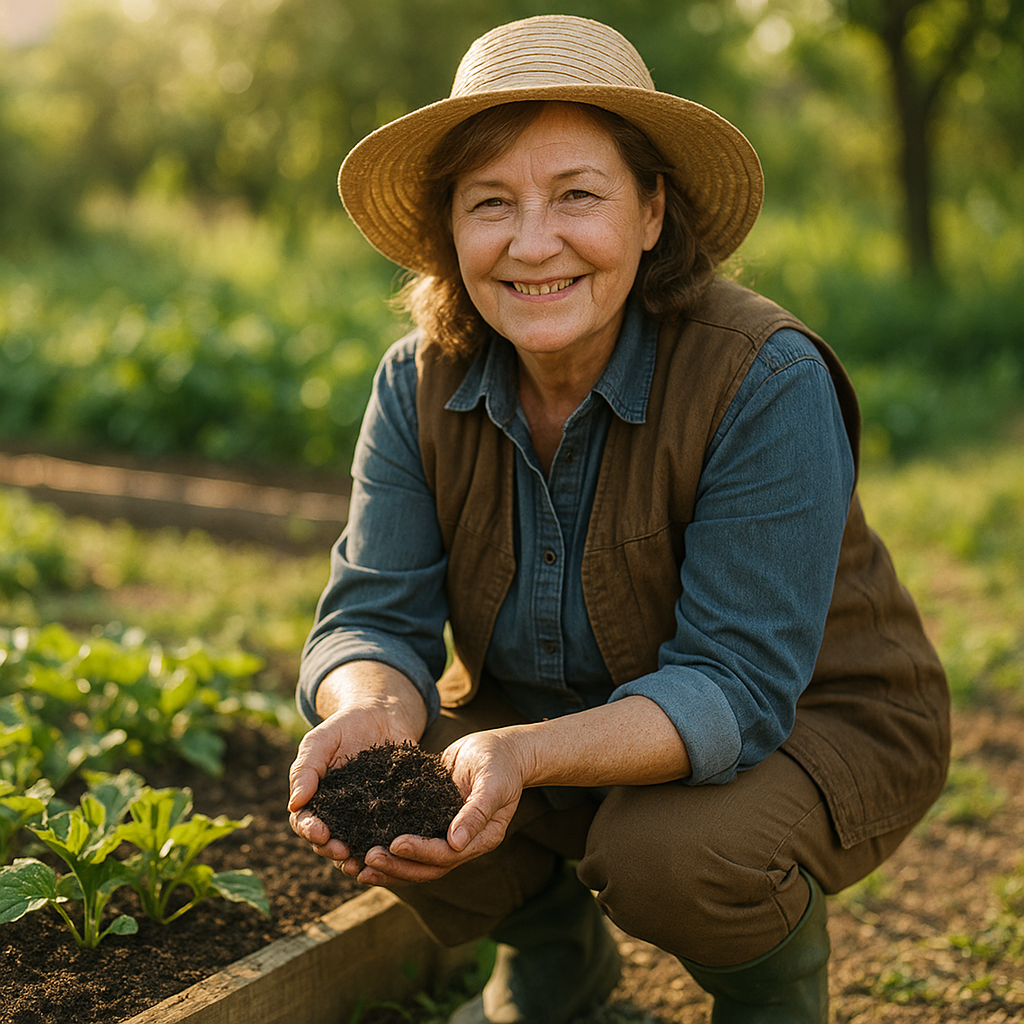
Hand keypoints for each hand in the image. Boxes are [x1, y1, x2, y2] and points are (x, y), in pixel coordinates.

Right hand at [287, 663, 426, 875]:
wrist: (382, 714)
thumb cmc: (344, 726)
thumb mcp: (320, 741)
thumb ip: (305, 770)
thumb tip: (293, 805)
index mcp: (316, 800)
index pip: (306, 822)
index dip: (310, 831)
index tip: (320, 833)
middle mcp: (339, 814)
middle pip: (329, 842)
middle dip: (333, 851)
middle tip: (343, 853)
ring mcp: (366, 816)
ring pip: (357, 845)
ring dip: (358, 858)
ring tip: (365, 863)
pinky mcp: (393, 812)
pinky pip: (389, 833)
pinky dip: (389, 845)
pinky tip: (394, 849)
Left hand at [342, 726, 527, 886]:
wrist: (501, 750)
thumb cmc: (501, 763)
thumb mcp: (494, 783)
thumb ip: (477, 812)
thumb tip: (456, 843)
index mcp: (480, 839)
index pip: (446, 855)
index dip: (420, 852)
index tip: (395, 844)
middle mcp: (461, 844)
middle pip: (425, 867)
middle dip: (395, 865)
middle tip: (366, 858)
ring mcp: (444, 834)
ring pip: (413, 860)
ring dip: (386, 865)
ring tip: (355, 863)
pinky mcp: (431, 820)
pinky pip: (408, 838)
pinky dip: (387, 845)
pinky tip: (361, 842)